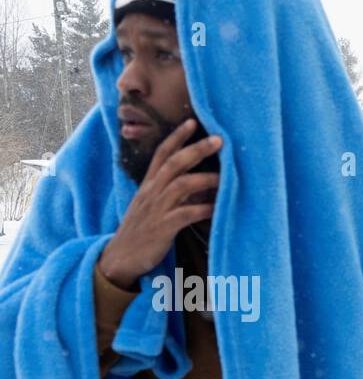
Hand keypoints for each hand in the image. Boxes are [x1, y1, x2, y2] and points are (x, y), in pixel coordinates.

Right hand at [98, 119, 222, 288]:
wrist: (121, 256)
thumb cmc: (142, 231)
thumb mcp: (153, 206)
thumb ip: (172, 193)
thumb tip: (200, 186)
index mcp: (149, 185)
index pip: (162, 154)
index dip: (176, 137)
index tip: (192, 122)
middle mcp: (151, 192)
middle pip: (174, 163)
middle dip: (196, 149)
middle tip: (219, 139)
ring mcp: (156, 209)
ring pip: (180, 185)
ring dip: (204, 178)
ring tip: (225, 176)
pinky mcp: (162, 228)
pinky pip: (185, 214)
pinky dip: (203, 209)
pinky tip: (218, 208)